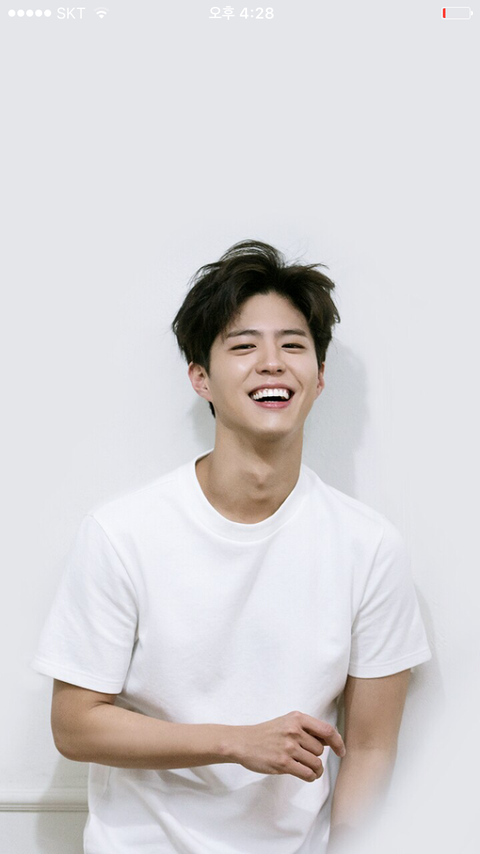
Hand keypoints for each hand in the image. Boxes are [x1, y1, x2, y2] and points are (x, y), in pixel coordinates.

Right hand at [230, 710, 345, 781]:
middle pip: (320, 750)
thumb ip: (307, 729)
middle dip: (316, 756)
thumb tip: (331, 740)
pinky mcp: (283, 763)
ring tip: (308, 769)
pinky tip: (305, 775)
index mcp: (297, 718)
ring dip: (315, 770)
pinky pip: (307, 774)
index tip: (341, 752)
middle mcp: (294, 731)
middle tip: (306, 758)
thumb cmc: (267, 733)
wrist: (243, 742)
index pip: (327, 731)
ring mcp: (288, 747)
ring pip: (316, 763)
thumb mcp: (287, 722)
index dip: (338, 743)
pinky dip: (310, 777)